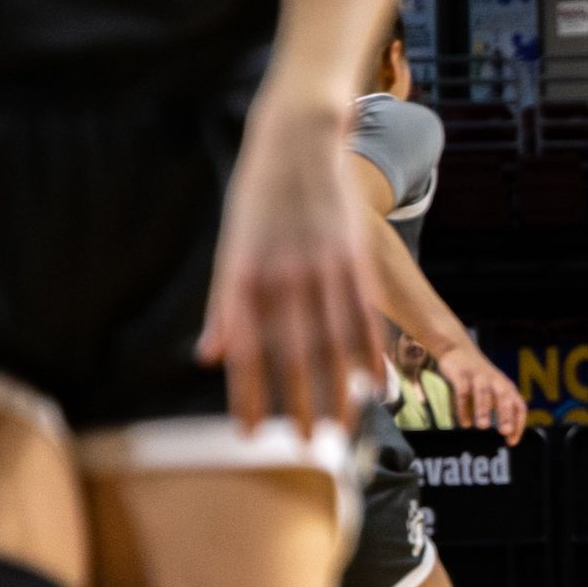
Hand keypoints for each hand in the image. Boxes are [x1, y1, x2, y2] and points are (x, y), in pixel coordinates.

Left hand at [198, 101, 376, 432]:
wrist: (295, 141)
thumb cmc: (257, 200)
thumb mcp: (230, 250)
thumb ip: (224, 308)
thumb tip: (209, 357)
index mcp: (243, 279)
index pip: (245, 351)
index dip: (246, 396)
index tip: (250, 436)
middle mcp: (282, 277)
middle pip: (293, 355)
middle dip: (301, 404)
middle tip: (309, 445)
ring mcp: (321, 268)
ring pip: (334, 342)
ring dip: (341, 389)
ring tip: (345, 425)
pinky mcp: (353, 257)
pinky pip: (364, 315)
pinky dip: (371, 352)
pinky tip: (377, 382)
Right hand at [433, 338, 526, 443]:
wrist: (458, 350)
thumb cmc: (479, 378)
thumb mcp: (492, 392)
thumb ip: (497, 409)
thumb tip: (504, 434)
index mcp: (507, 388)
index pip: (519, 407)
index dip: (518, 424)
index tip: (512, 441)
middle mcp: (496, 382)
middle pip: (505, 398)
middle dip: (505, 415)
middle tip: (504, 432)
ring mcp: (479, 377)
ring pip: (484, 394)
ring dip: (484, 410)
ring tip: (483, 426)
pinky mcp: (462, 375)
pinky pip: (463, 391)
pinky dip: (463, 406)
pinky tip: (464, 422)